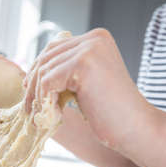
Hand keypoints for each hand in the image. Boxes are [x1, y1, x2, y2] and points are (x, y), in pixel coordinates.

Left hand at [24, 28, 153, 149]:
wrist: (137, 128)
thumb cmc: (111, 112)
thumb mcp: (87, 83)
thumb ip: (66, 70)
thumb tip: (29, 74)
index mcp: (97, 38)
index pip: (54, 48)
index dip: (39, 71)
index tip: (30, 92)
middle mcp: (94, 38)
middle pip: (46, 57)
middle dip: (34, 84)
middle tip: (29, 107)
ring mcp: (89, 48)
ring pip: (44, 70)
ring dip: (37, 96)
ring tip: (41, 115)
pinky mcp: (83, 64)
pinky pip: (47, 81)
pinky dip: (44, 100)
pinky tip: (55, 115)